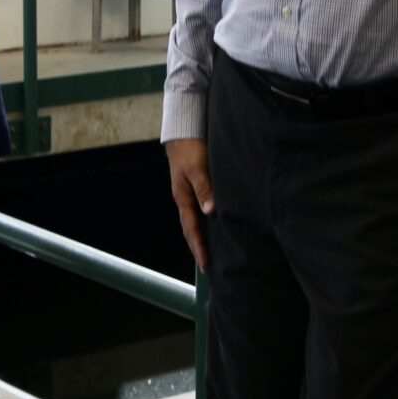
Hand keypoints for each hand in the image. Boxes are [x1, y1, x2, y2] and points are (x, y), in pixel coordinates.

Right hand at [165, 137, 212, 269]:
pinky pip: (200, 211)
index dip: (199, 247)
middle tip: (208, 267)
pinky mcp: (195, 187)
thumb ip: (204, 188)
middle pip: (191, 229)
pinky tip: (214, 226)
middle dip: (198, 248)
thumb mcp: (197, 168)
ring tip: (211, 252)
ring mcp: (189, 194)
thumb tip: (210, 211)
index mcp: (183, 198)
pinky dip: (205, 223)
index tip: (206, 265)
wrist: (183, 131)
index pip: (191, 229)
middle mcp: (185, 199)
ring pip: (195, 221)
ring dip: (202, 237)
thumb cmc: (190, 148)